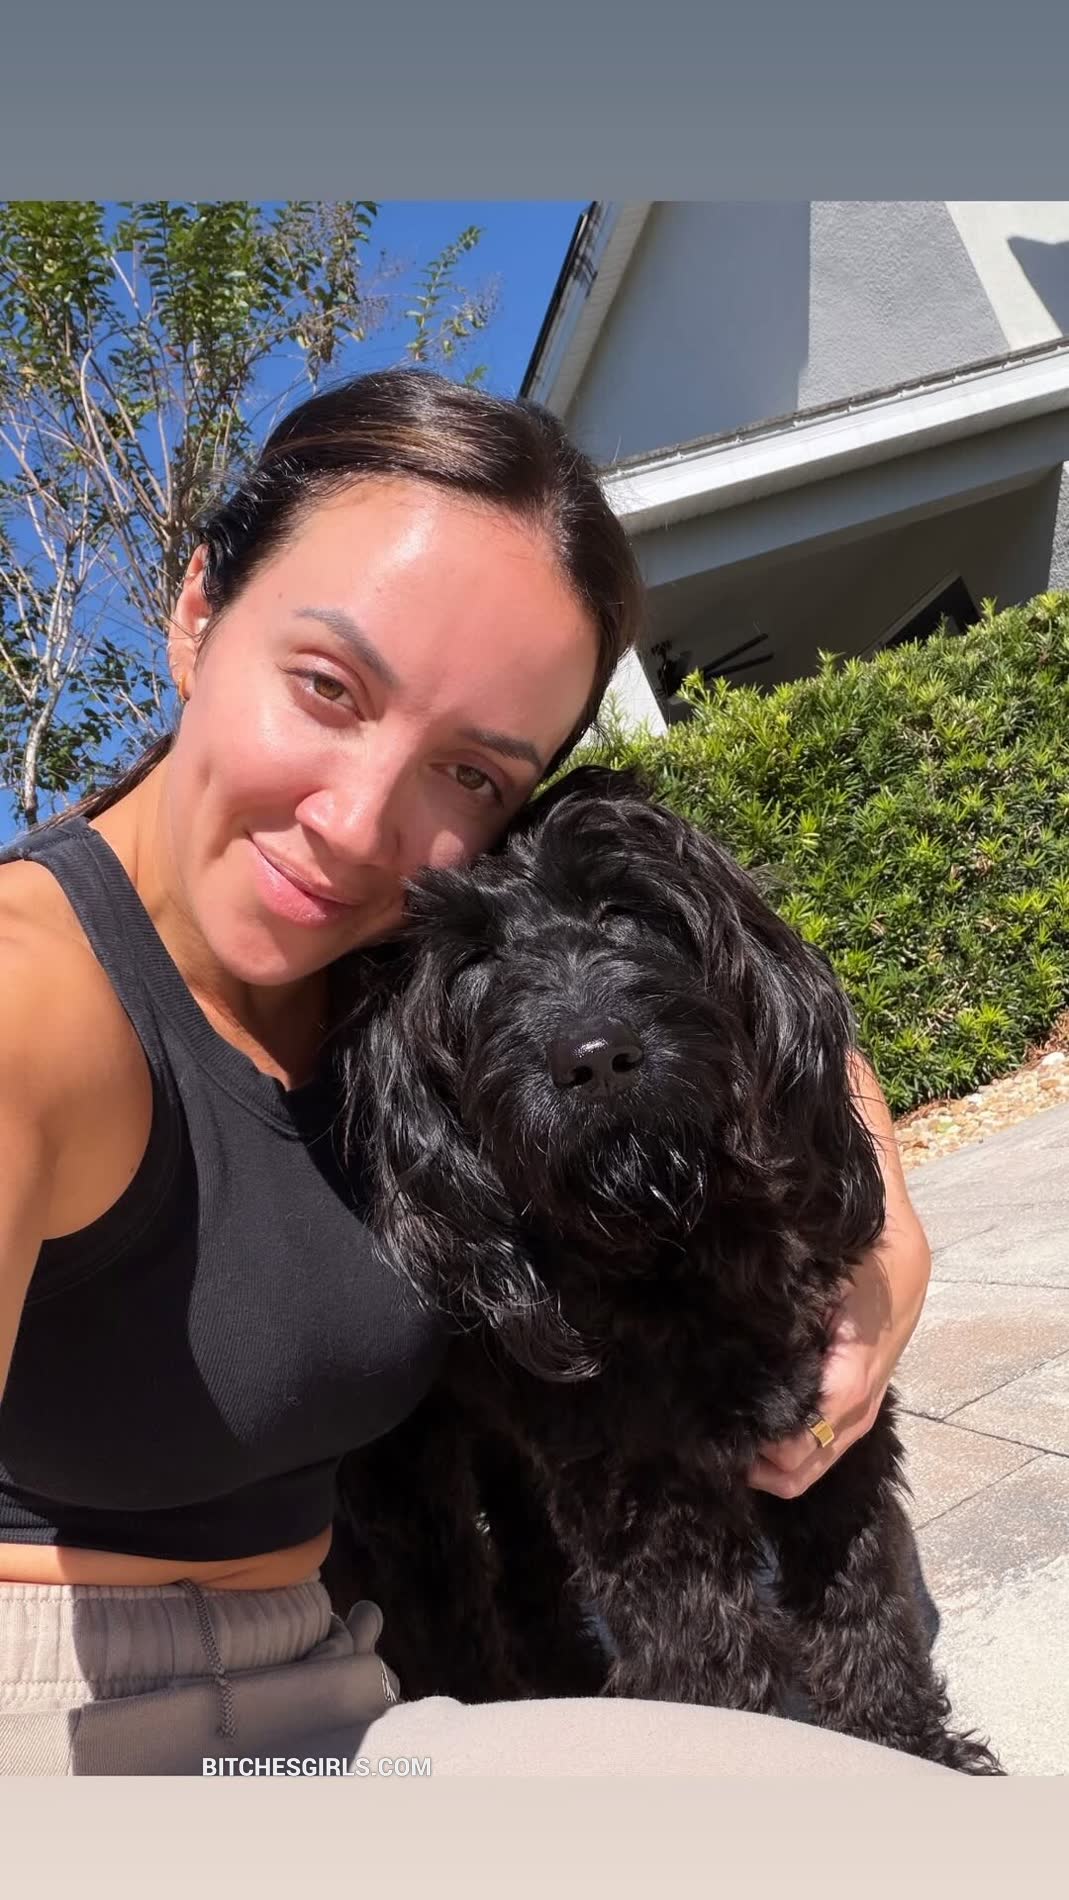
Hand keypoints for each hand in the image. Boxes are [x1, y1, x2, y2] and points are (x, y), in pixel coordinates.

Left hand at [747, 1055, 931, 1499]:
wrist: (856, 1125)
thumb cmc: (830, 1166)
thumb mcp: (815, 1217)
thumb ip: (785, 1264)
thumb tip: (738, 1321)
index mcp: (880, 1295)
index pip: (847, 1385)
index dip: (804, 1424)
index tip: (758, 1450)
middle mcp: (894, 1316)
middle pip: (856, 1411)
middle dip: (806, 1452)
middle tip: (749, 1473)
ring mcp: (892, 1323)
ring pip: (859, 1409)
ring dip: (813, 1445)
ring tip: (758, 1469)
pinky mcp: (877, 1325)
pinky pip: (857, 1390)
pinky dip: (823, 1419)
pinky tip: (782, 1433)